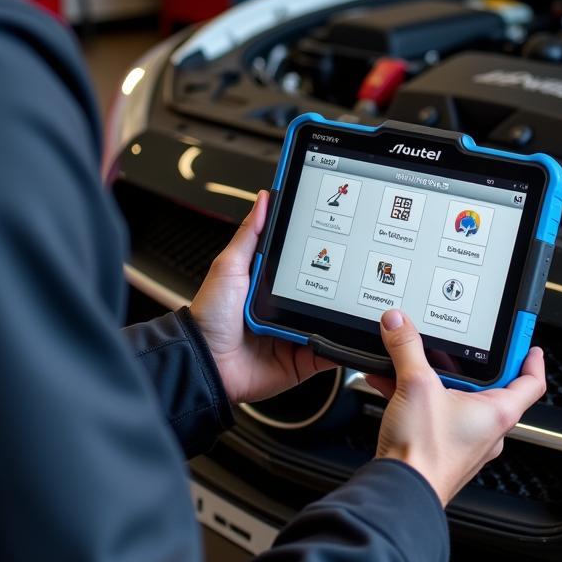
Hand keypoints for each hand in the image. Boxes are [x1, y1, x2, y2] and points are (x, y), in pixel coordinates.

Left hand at [190, 191, 335, 404]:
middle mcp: (284, 308)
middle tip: (355, 268)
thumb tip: (264, 198)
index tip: (339, 233)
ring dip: (341, 314)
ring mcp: (294, 334)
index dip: (320, 250)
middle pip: (322, 291)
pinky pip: (328, 352)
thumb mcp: (229, 266)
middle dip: (339, 283)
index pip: (302, 262)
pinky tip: (349, 334)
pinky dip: (340, 346)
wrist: (205, 363)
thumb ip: (250, 235)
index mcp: (270, 284)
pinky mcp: (301, 360)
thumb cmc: (210, 316)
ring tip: (355, 300)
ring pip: (329, 321)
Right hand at [367, 309, 545, 506]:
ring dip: (432, 377)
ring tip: (410, 361)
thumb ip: (406, 348)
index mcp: (497, 412)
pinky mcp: (441, 446)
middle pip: (486, 384)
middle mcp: (486, 428)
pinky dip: (415, 394)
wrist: (401, 491)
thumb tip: (399, 324)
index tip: (526, 343)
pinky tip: (390, 384)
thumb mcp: (416, 385)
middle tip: (450, 345)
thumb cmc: (425, 454)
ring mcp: (464, 440)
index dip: (530, 359)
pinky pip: (433, 410)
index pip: (531, 382)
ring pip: (455, 397)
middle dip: (462, 362)